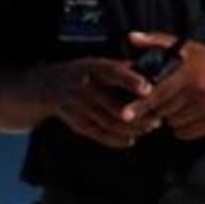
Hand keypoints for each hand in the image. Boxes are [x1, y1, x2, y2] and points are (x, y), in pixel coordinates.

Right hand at [43, 56, 158, 148]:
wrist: (47, 86)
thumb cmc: (82, 73)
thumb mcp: (97, 63)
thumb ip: (121, 68)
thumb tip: (151, 71)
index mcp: (92, 67)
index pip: (114, 72)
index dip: (132, 81)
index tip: (148, 89)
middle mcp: (84, 86)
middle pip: (114, 106)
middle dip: (139, 115)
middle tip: (157, 118)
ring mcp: (78, 106)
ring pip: (110, 123)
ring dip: (132, 129)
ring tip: (148, 128)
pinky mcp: (75, 123)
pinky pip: (99, 135)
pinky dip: (117, 140)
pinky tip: (131, 139)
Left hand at [122, 32, 204, 140]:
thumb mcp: (190, 48)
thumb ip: (158, 41)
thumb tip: (130, 36)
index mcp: (188, 73)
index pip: (158, 93)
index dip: (140, 104)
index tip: (125, 113)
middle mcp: (197, 92)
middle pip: (163, 111)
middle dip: (156, 110)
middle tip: (159, 103)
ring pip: (173, 123)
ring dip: (170, 118)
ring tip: (179, 105)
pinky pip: (186, 133)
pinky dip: (182, 128)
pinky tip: (189, 115)